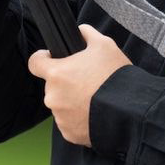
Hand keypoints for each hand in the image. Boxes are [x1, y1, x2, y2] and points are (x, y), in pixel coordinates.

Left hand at [27, 24, 131, 146]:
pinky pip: (70, 123)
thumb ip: (87, 34)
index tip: (52, 59)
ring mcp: (60, 117)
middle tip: (88, 81)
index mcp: (56, 74)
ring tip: (95, 99)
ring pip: (62, 104)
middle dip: (66, 82)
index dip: (43, 58)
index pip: (35, 62)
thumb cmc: (115, 77)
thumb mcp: (104, 45)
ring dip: (73, 101)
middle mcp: (53, 97)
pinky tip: (95, 113)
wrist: (129, 112)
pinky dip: (79, 119)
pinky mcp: (69, 134)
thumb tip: (80, 31)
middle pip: (53, 85)